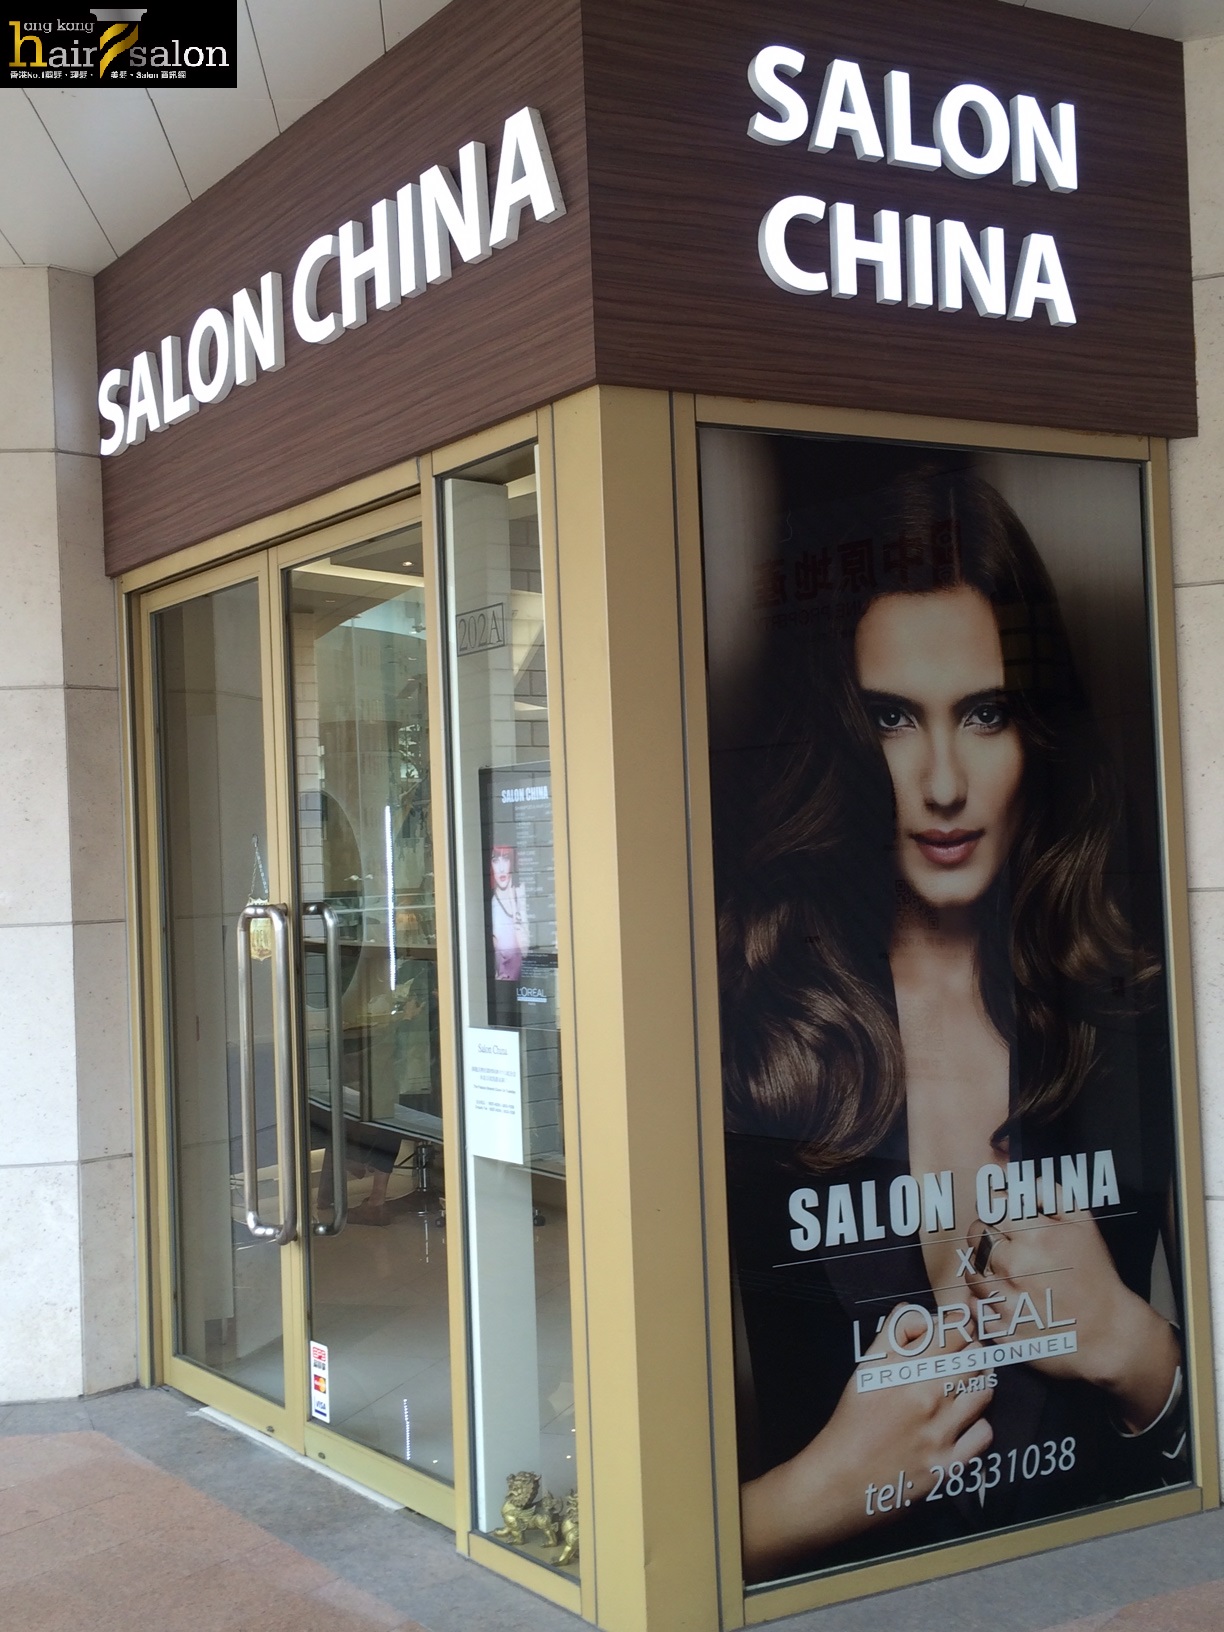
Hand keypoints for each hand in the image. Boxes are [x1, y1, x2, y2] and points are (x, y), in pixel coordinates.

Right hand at [741, 1307, 993, 1579]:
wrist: (839, 1481)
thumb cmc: (850, 1424)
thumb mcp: (866, 1370)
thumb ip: (895, 1336)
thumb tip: (925, 1319)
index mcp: (901, 1370)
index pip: (951, 1330)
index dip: (960, 1324)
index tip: (959, 1327)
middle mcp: (923, 1397)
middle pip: (972, 1355)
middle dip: (971, 1349)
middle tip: (964, 1354)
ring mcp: (939, 1433)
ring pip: (984, 1390)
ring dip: (979, 1382)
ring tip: (967, 1384)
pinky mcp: (948, 1465)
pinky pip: (984, 1433)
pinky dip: (978, 1424)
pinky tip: (964, 1423)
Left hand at [964, 1211, 1177, 1431]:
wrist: (1108, 1333)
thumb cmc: (1094, 1275)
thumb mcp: (1083, 1224)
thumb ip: (1048, 1193)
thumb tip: (1014, 1179)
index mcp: (1037, 1237)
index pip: (992, 1207)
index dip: (997, 1210)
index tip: (1005, 1219)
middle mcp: (1017, 1267)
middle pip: (976, 1235)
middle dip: (988, 1235)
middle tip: (1007, 1246)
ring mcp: (1007, 1300)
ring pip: (971, 1270)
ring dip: (984, 1268)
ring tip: (1009, 1275)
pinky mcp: (1002, 1330)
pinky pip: (975, 1305)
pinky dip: (984, 1300)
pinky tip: (1007, 1299)